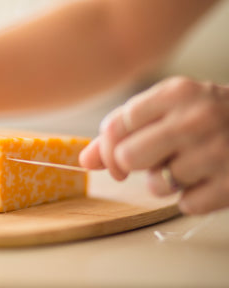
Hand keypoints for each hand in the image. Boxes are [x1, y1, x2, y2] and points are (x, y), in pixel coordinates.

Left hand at [80, 77, 228, 214]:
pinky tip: (209, 180)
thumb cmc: (212, 117)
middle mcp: (196, 118)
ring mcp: (218, 151)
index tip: (116, 158)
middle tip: (152, 162)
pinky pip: (186, 205)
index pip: (115, 126)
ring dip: (165, 183)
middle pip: (128, 158)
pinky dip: (193, 198)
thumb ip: (125, 130)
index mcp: (176, 93)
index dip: (108, 148)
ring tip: (188, 167)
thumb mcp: (171, 109)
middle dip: (133, 167)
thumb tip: (84, 159)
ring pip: (156, 185)